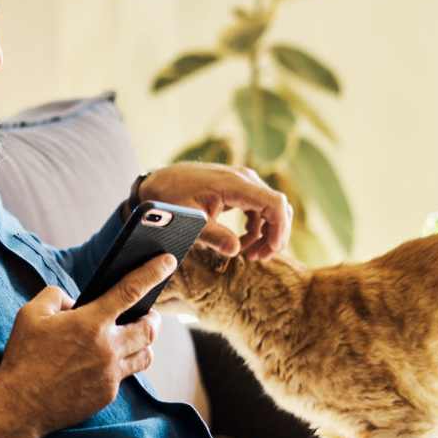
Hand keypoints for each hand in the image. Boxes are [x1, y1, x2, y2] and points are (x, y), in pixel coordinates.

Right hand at [0, 253, 173, 437]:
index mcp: (90, 322)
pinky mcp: (107, 394)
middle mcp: (107, 348)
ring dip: (144, 343)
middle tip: (148, 313)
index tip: (168, 260)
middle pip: (150, 328)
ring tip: (132, 338)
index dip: (153, 272)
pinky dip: (121, 365)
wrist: (20, 405)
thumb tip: (74, 302)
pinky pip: (125, 375)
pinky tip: (104, 363)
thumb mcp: (30, 314)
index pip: (131, 290)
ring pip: (146, 355)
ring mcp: (110, 374)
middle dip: (153, 317)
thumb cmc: (23, 357)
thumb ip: (55, 296)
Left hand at [138, 162, 291, 260]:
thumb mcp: (190, 220)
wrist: (158, 183)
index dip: (280, 228)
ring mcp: (242, 182)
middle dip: (273, 235)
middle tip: (259, 258)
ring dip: (264, 233)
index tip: (272, 250)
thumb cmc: (171, 199)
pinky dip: (255, 227)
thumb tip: (235, 250)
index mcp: (235, 184)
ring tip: (249, 255)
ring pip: (269, 209)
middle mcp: (244, 179)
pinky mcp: (238, 189)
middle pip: (276, 207)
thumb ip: (212, 235)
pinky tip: (242, 243)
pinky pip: (257, 208)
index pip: (274, 203)